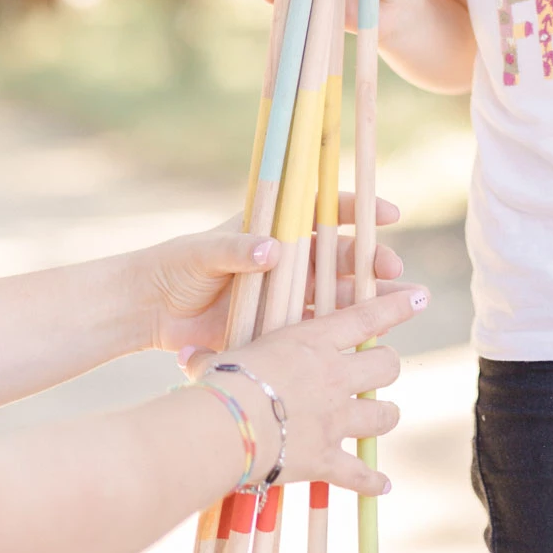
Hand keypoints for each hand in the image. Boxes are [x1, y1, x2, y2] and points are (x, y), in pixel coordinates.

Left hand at [138, 192, 406, 354]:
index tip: (389, 215)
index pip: (325, 212)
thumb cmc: (175, 267)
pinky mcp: (278, 328)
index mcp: (275, 230)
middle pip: (341, 258)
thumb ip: (236, 249)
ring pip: (338, 296)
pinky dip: (341, 336)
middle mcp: (288, 261)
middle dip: (373, 262)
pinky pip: (316, 331)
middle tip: (394, 271)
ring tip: (403, 311)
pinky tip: (369, 341)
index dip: (358, 211)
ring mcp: (285, 296)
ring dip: (370, 302)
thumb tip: (272, 250)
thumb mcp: (202, 252)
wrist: (149, 311)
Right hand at [185, 286, 426, 493]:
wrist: (223, 429)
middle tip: (378, 371)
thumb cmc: (217, 384)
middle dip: (386, 367)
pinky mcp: (326, 460)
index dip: (398, 306)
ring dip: (384, 416)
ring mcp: (335, 421)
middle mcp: (335, 378)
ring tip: (381, 417)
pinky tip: (381, 485)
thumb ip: (214, 356)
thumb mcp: (223, 358)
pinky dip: (371, 481)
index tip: (422, 298)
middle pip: (386, 366)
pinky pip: (359, 474)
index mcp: (313, 342)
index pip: (368, 316)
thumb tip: (186, 352)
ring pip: (383, 415)